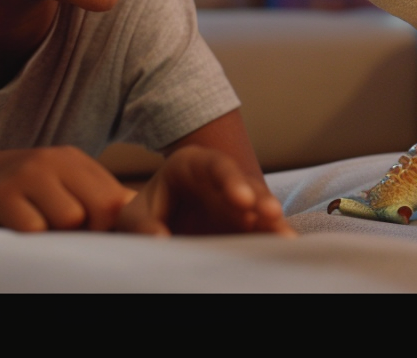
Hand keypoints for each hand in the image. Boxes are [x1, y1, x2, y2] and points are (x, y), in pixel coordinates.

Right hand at [0, 146, 134, 231]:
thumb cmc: (21, 195)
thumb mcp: (60, 187)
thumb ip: (98, 200)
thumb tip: (146, 224)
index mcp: (73, 159)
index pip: (117, 199)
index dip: (116, 227)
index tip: (109, 242)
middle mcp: (52, 160)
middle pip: (100, 209)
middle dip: (90, 232)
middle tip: (68, 237)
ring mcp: (25, 174)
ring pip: (69, 220)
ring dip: (56, 235)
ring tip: (38, 225)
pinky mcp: (0, 194)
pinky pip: (33, 229)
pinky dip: (29, 236)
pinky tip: (15, 228)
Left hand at [114, 145, 294, 236]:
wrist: (152, 227)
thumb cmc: (144, 213)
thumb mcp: (131, 216)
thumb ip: (141, 225)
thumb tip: (161, 241)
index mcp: (192, 165)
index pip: (216, 165)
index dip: (232, 181)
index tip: (243, 201)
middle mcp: (221, 182)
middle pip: (246, 185)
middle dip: (261, 200)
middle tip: (272, 216)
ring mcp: (235, 205)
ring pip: (260, 208)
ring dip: (272, 222)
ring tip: (285, 240)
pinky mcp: (243, 227)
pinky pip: (261, 231)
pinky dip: (270, 240)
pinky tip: (283, 251)